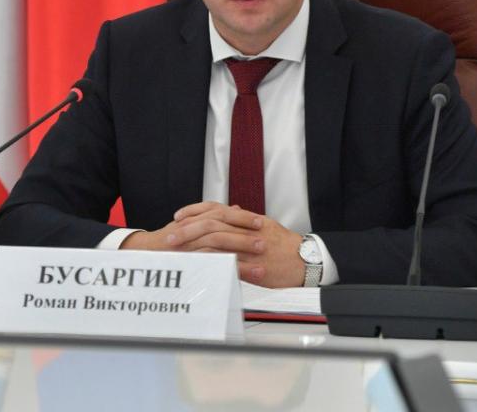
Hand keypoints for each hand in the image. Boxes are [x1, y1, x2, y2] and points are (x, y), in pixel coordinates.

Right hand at [119, 203, 259, 255]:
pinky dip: (226, 268)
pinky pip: (209, 263)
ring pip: (218, 244)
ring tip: (260, 261)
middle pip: (221, 225)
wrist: (143, 253)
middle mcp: (191, 228)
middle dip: (244, 232)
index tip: (260, 221)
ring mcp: (187, 244)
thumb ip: (213, 216)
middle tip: (265, 238)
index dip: (242, 217)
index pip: (221, 213)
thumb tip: (236, 208)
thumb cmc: (168, 240)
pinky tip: (241, 274)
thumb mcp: (190, 224)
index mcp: (195, 219)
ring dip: (240, 252)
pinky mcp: (186, 260)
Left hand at [160, 201, 305, 287]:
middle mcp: (246, 229)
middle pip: (211, 224)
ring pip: (216, 243)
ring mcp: (249, 248)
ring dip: (194, 248)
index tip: (178, 217)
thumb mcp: (264, 226)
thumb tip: (230, 212)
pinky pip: (229, 264)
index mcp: (247, 219)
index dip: (194, 212)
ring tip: (177, 253)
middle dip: (187, 230)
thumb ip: (244, 220)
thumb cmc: (285, 245)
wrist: (306, 260)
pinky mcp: (253, 266)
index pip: (215, 209)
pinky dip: (211, 264)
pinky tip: (197, 268)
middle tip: (170, 236)